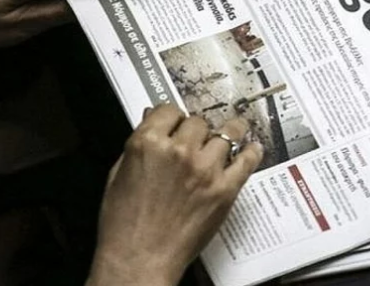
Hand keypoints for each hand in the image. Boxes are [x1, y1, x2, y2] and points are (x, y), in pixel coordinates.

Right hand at [88, 105, 262, 285]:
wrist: (139, 259)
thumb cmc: (124, 225)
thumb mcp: (117, 176)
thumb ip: (137, 146)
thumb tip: (150, 123)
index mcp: (147, 144)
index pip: (168, 110)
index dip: (173, 117)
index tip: (177, 122)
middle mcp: (178, 151)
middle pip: (198, 122)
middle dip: (195, 130)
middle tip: (196, 140)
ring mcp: (205, 169)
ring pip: (226, 133)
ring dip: (227, 134)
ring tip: (232, 132)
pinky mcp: (224, 189)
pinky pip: (246, 161)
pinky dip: (252, 152)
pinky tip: (252, 148)